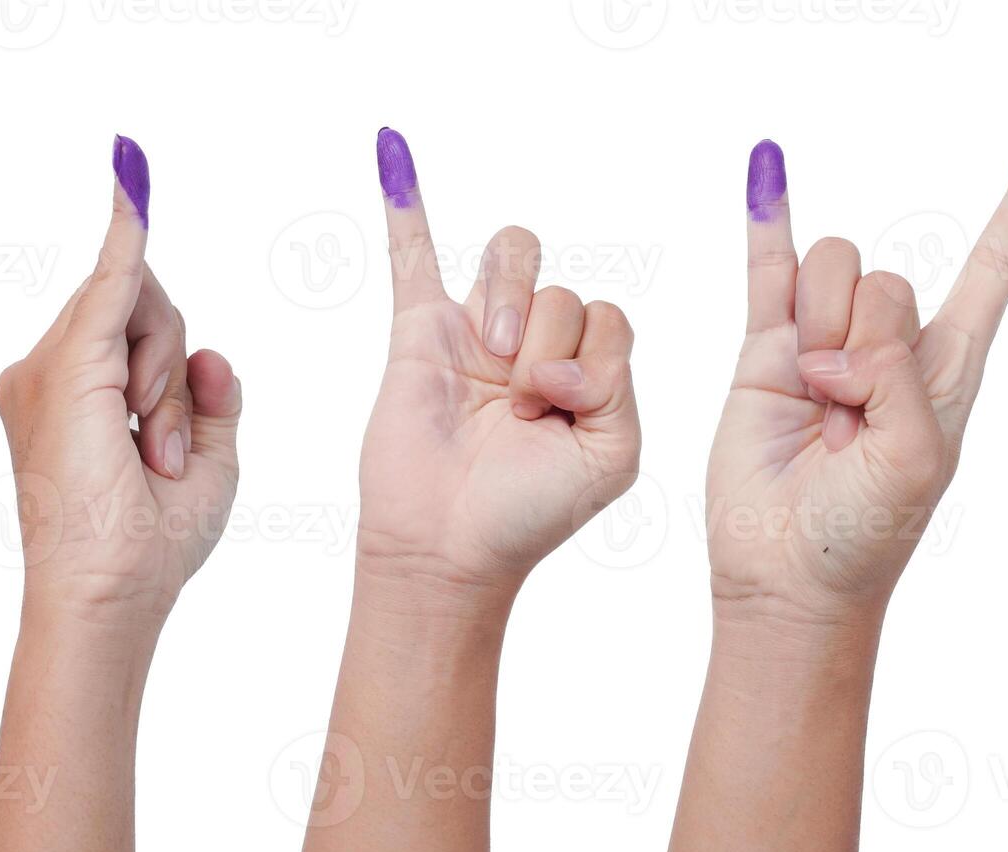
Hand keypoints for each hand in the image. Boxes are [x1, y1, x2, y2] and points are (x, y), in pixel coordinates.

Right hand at [0, 136, 242, 624]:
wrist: (106, 599)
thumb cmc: (148, 551)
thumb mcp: (208, 469)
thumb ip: (213, 404)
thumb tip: (213, 353)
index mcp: (74, 399)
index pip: (132, 327)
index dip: (155, 311)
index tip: (137, 185)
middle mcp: (47, 372)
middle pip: (143, 311)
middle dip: (174, 374)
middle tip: (167, 453)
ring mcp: (48, 365)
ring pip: (144, 307)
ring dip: (171, 382)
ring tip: (154, 453)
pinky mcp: (68, 363)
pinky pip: (118, 280)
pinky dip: (131, 230)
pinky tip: (133, 177)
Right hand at [354, 128, 639, 588]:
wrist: (450, 548)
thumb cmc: (530, 512)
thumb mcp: (612, 453)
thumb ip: (615, 382)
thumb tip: (558, 347)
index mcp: (587, 371)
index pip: (609, 317)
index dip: (592, 355)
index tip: (563, 409)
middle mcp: (536, 344)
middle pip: (565, 288)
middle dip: (551, 340)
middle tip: (523, 403)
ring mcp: (476, 333)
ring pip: (514, 257)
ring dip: (512, 301)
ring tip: (496, 361)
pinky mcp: (419, 332)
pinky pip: (411, 253)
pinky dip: (404, 196)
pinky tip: (393, 147)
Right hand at [706, 138, 1007, 615]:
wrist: (790, 575)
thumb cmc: (868, 534)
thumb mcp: (920, 457)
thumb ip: (899, 377)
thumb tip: (838, 341)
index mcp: (950, 368)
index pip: (991, 271)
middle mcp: (891, 345)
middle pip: (886, 275)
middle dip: (862, 336)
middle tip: (847, 418)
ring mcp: (826, 341)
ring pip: (831, 268)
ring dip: (817, 327)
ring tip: (811, 400)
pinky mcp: (766, 348)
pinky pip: (770, 265)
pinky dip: (770, 214)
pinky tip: (769, 164)